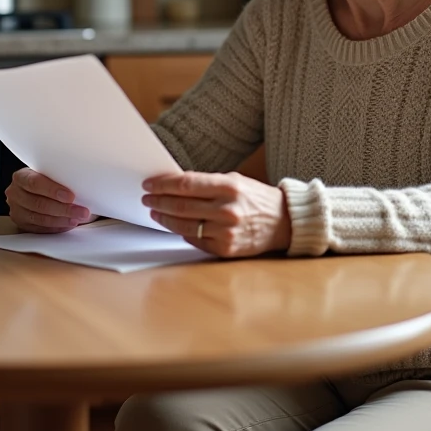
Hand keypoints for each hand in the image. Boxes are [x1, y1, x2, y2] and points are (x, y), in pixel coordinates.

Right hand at [6, 168, 93, 233]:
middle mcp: (15, 193)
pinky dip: (57, 227)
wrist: (39, 190)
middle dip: (63, 209)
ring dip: (62, 220)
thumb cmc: (49, 180)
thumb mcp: (53, 173)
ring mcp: (17, 210)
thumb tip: (86, 184)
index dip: (53, 190)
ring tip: (78, 219)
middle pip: (38, 203)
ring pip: (40, 218)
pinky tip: (69, 224)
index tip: (71, 196)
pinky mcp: (22, 224)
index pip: (35, 183)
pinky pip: (40, 229)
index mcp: (21, 176)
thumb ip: (62, 176)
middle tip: (82, 211)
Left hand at [142, 171, 290, 257]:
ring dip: (165, 219)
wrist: (283, 222)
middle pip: (181, 205)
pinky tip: (175, 225)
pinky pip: (195, 240)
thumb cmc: (257, 199)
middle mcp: (227, 210)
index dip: (163, 184)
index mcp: (229, 187)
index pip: (186, 184)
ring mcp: (226, 231)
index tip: (150, 184)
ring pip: (184, 225)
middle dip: (159, 201)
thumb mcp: (235, 181)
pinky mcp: (225, 249)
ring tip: (155, 212)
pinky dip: (182, 232)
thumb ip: (207, 183)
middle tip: (147, 198)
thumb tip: (174, 184)